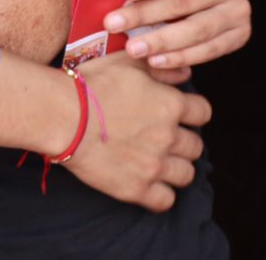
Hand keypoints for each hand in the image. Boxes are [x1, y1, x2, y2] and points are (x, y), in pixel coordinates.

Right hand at [63, 53, 210, 211]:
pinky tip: (150, 184)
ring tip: (158, 162)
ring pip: (186, 174)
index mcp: (170, 104)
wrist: (62, 115)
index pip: (203, 113)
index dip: (193, 113)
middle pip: (196, 146)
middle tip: (165, 139)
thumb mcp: (128, 64)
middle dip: (184, 142)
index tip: (180, 115)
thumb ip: (161, 69)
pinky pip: (166, 200)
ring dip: (176, 168)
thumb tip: (186, 74)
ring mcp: (154, 165)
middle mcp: (168, 137)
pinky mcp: (136, 188)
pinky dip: (161, 194)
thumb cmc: (91, 85)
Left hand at [101, 0, 249, 75]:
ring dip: (161, 41)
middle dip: (146, 14)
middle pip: (185, 1)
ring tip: (132, 48)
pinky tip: (156, 61)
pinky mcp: (240, 35)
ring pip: (197, 29)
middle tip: (114, 23)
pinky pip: (209, 51)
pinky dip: (180, 57)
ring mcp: (239, 10)